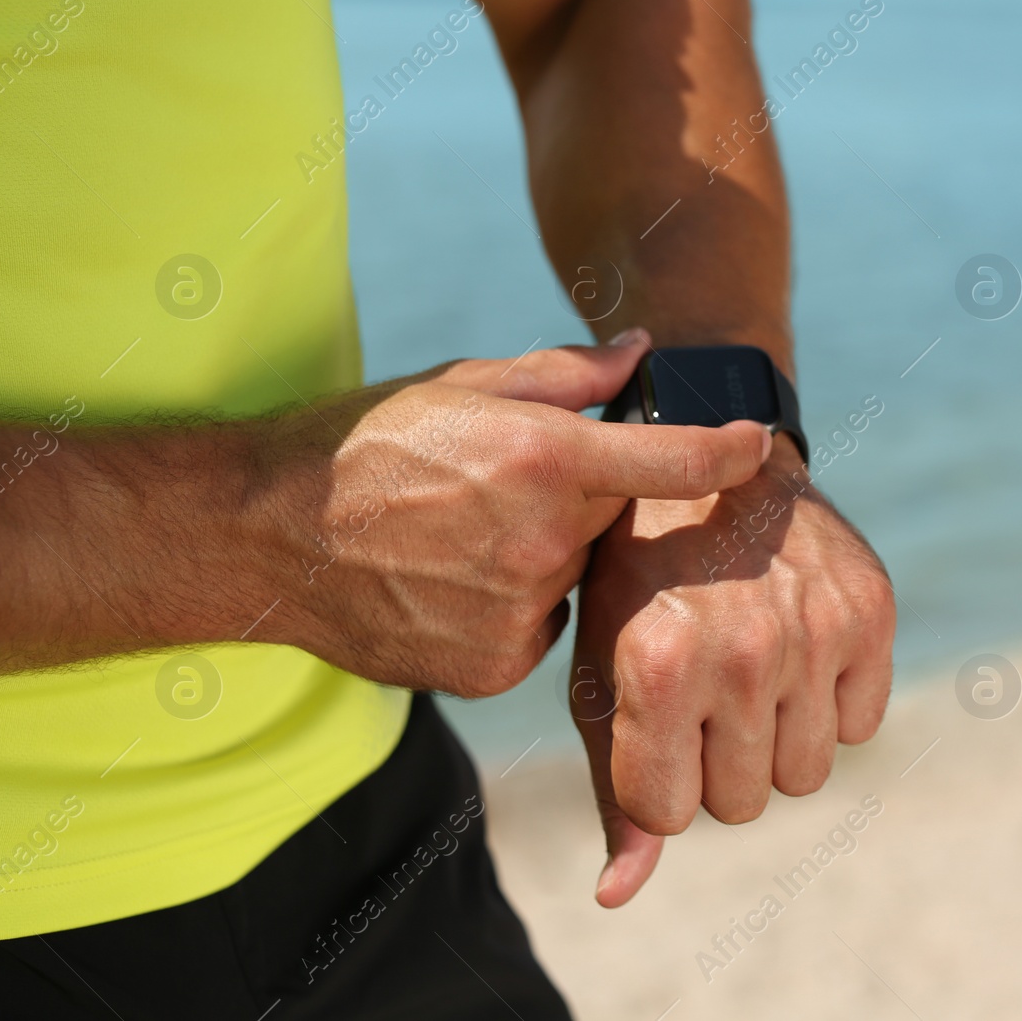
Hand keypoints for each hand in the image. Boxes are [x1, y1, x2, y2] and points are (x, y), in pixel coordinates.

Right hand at [261, 337, 772, 696]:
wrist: (262, 537)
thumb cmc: (362, 442)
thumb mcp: (459, 382)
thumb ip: (566, 374)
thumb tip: (642, 353)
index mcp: (542, 459)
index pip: (670, 461)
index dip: (724, 451)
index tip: (759, 444)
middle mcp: (542, 542)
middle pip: (613, 523)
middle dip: (582, 503)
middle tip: (507, 485)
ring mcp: (520, 613)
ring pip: (576, 580)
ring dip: (545, 558)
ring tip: (462, 538)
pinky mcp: (497, 667)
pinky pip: (541, 630)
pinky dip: (514, 607)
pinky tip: (451, 583)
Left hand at [570, 437, 894, 906]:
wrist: (711, 458)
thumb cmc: (637, 580)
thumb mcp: (601, 672)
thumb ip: (614, 788)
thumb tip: (616, 895)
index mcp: (658, 667)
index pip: (671, 814)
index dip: (658, 779)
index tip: (654, 724)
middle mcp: (742, 653)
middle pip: (741, 803)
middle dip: (716, 762)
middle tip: (702, 687)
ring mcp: (815, 631)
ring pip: (805, 776)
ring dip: (776, 740)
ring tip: (749, 667)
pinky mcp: (871, 612)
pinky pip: (860, 725)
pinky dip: (831, 702)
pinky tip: (797, 645)